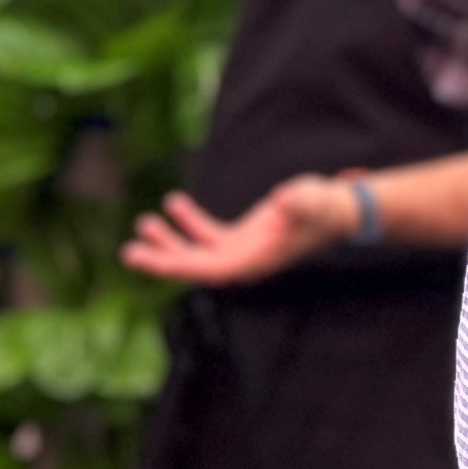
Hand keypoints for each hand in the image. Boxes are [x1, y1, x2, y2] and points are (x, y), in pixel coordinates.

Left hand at [122, 174, 353, 286]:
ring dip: (170, 242)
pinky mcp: (244, 238)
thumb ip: (301, 201)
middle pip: (196, 267)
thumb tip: (286, 200)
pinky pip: (209, 236)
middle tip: (128, 252)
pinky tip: (174, 203)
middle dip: (162, 260)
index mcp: (256, 260)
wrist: (340, 210)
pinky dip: (189, 223)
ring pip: (198, 253)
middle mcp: (245, 261)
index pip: (210, 269)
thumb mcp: (314, 199)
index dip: (179, 265)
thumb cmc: (327, 206)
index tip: (150, 259)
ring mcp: (243, 251)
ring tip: (143, 223)